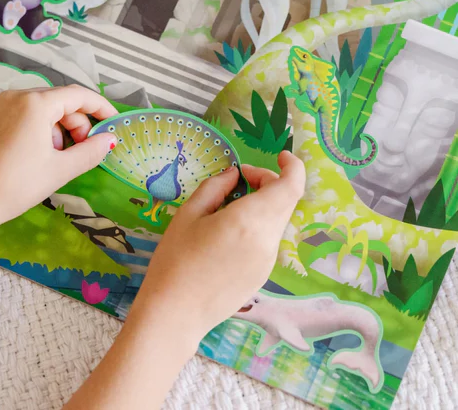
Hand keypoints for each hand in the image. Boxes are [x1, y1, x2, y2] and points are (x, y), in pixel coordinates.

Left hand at [0, 85, 116, 284]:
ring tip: (59, 156)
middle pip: (60, 100)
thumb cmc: (15, 185)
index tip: (113, 123)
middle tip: (85, 149)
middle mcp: (17, 95)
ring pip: (41, 108)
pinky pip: (23, 114)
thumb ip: (90, 151)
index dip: (100, 107)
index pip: (78, 95)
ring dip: (59, 127)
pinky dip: (39, 128)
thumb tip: (110, 141)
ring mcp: (0, 105)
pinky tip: (39, 153)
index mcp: (36, 103)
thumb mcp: (59, 169)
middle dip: (78, 122)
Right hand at [65, 152, 304, 409]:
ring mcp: (268, 260)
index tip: (279, 155)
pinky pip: (269, 239)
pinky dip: (258, 225)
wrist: (175, 312)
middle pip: (285, 201)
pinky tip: (228, 233)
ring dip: (263, 204)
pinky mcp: (263, 275)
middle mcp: (267, 240)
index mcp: (249, 220)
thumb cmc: (175, 258)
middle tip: (237, 181)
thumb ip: (216, 187)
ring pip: (277, 220)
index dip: (292, 166)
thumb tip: (234, 175)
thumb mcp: (188, 213)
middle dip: (268, 182)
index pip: (290, 187)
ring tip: (227, 207)